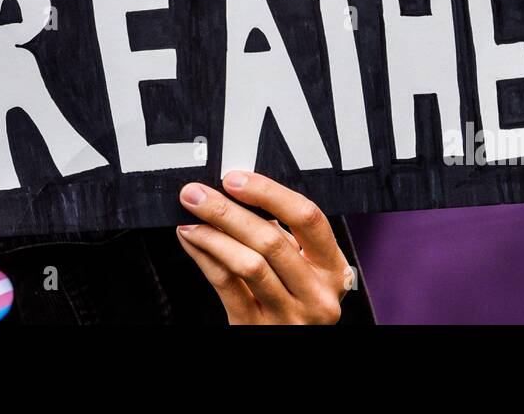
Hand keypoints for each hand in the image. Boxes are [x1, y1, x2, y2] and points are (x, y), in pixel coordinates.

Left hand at [176, 170, 352, 323]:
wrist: (286, 344)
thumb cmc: (291, 298)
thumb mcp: (300, 267)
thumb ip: (279, 234)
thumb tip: (232, 193)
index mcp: (333, 270)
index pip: (307, 218)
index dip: (268, 193)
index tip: (234, 179)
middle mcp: (317, 295)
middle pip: (271, 240)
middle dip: (227, 211)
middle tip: (196, 193)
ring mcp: (288, 317)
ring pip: (247, 264)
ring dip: (212, 234)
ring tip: (190, 217)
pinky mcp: (256, 329)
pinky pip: (226, 285)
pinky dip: (203, 257)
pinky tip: (191, 240)